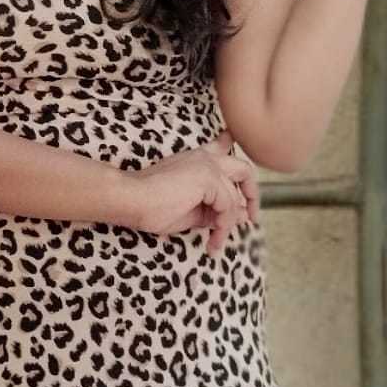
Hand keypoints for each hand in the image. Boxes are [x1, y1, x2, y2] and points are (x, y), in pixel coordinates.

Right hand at [122, 131, 259, 255]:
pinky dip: (222, 227)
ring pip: (234, 198)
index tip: (238, 144)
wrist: (132, 199)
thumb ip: (215, 210)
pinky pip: (227, 207)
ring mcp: (207, 166)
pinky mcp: (208, 178)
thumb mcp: (191, 211)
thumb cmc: (151, 206)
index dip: (234, 147)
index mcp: (196, 160)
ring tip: (215, 241)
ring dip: (227, 225)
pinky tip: (211, 239)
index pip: (221, 146)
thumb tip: (241, 215)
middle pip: (243, 169)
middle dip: (253, 193)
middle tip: (251, 217)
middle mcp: (204, 158)